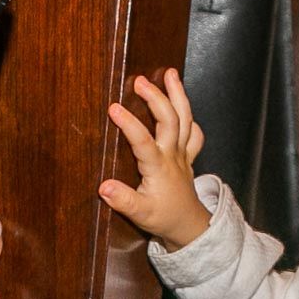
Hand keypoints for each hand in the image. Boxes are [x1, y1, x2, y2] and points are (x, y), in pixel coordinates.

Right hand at [99, 69, 210, 251]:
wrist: (188, 225)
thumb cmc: (163, 217)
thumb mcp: (140, 213)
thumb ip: (122, 200)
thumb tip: (104, 186)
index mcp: (158, 167)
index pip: (144, 141)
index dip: (129, 123)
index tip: (113, 108)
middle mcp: (173, 156)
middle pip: (169, 121)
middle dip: (156, 98)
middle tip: (140, 81)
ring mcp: (182, 154)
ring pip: (185, 119)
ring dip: (178, 95)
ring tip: (169, 73)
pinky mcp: (187, 156)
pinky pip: (194, 133)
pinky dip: (190, 118)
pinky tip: (183, 105)